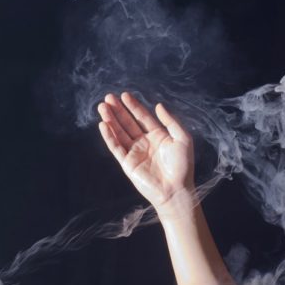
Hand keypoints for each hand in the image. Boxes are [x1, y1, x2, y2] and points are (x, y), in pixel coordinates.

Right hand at [97, 91, 194, 211]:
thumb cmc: (182, 166)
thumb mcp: (182, 138)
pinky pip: (116, 147)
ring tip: (102, 107)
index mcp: (158, 135)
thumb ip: (170, 121)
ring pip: (119, 132)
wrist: (176, 190)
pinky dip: (109, 136)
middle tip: (108, 97)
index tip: (124, 95)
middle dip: (118, 110)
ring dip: (110, 120)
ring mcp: (135, 152)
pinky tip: (103, 124)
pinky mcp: (127, 163)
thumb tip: (158, 105)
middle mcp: (144, 142)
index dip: (133, 106)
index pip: (142, 117)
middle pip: (128, 123)